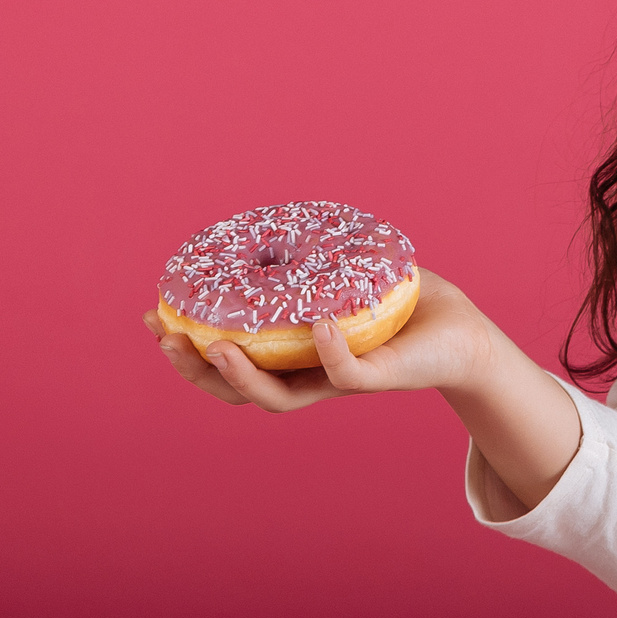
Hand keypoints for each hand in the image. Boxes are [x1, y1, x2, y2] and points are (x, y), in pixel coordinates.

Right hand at [143, 268, 492, 412]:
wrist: (461, 334)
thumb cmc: (404, 305)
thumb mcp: (347, 277)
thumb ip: (312, 259)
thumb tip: (270, 220)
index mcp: (294, 357)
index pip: (231, 363)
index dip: (189, 350)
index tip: (154, 319)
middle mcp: (310, 376)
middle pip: (239, 390)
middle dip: (196, 370)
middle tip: (166, 339)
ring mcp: (341, 381)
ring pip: (280, 396)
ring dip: (244, 376)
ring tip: (218, 348)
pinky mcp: (379, 378)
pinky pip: (346, 374)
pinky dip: (329, 353)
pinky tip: (316, 328)